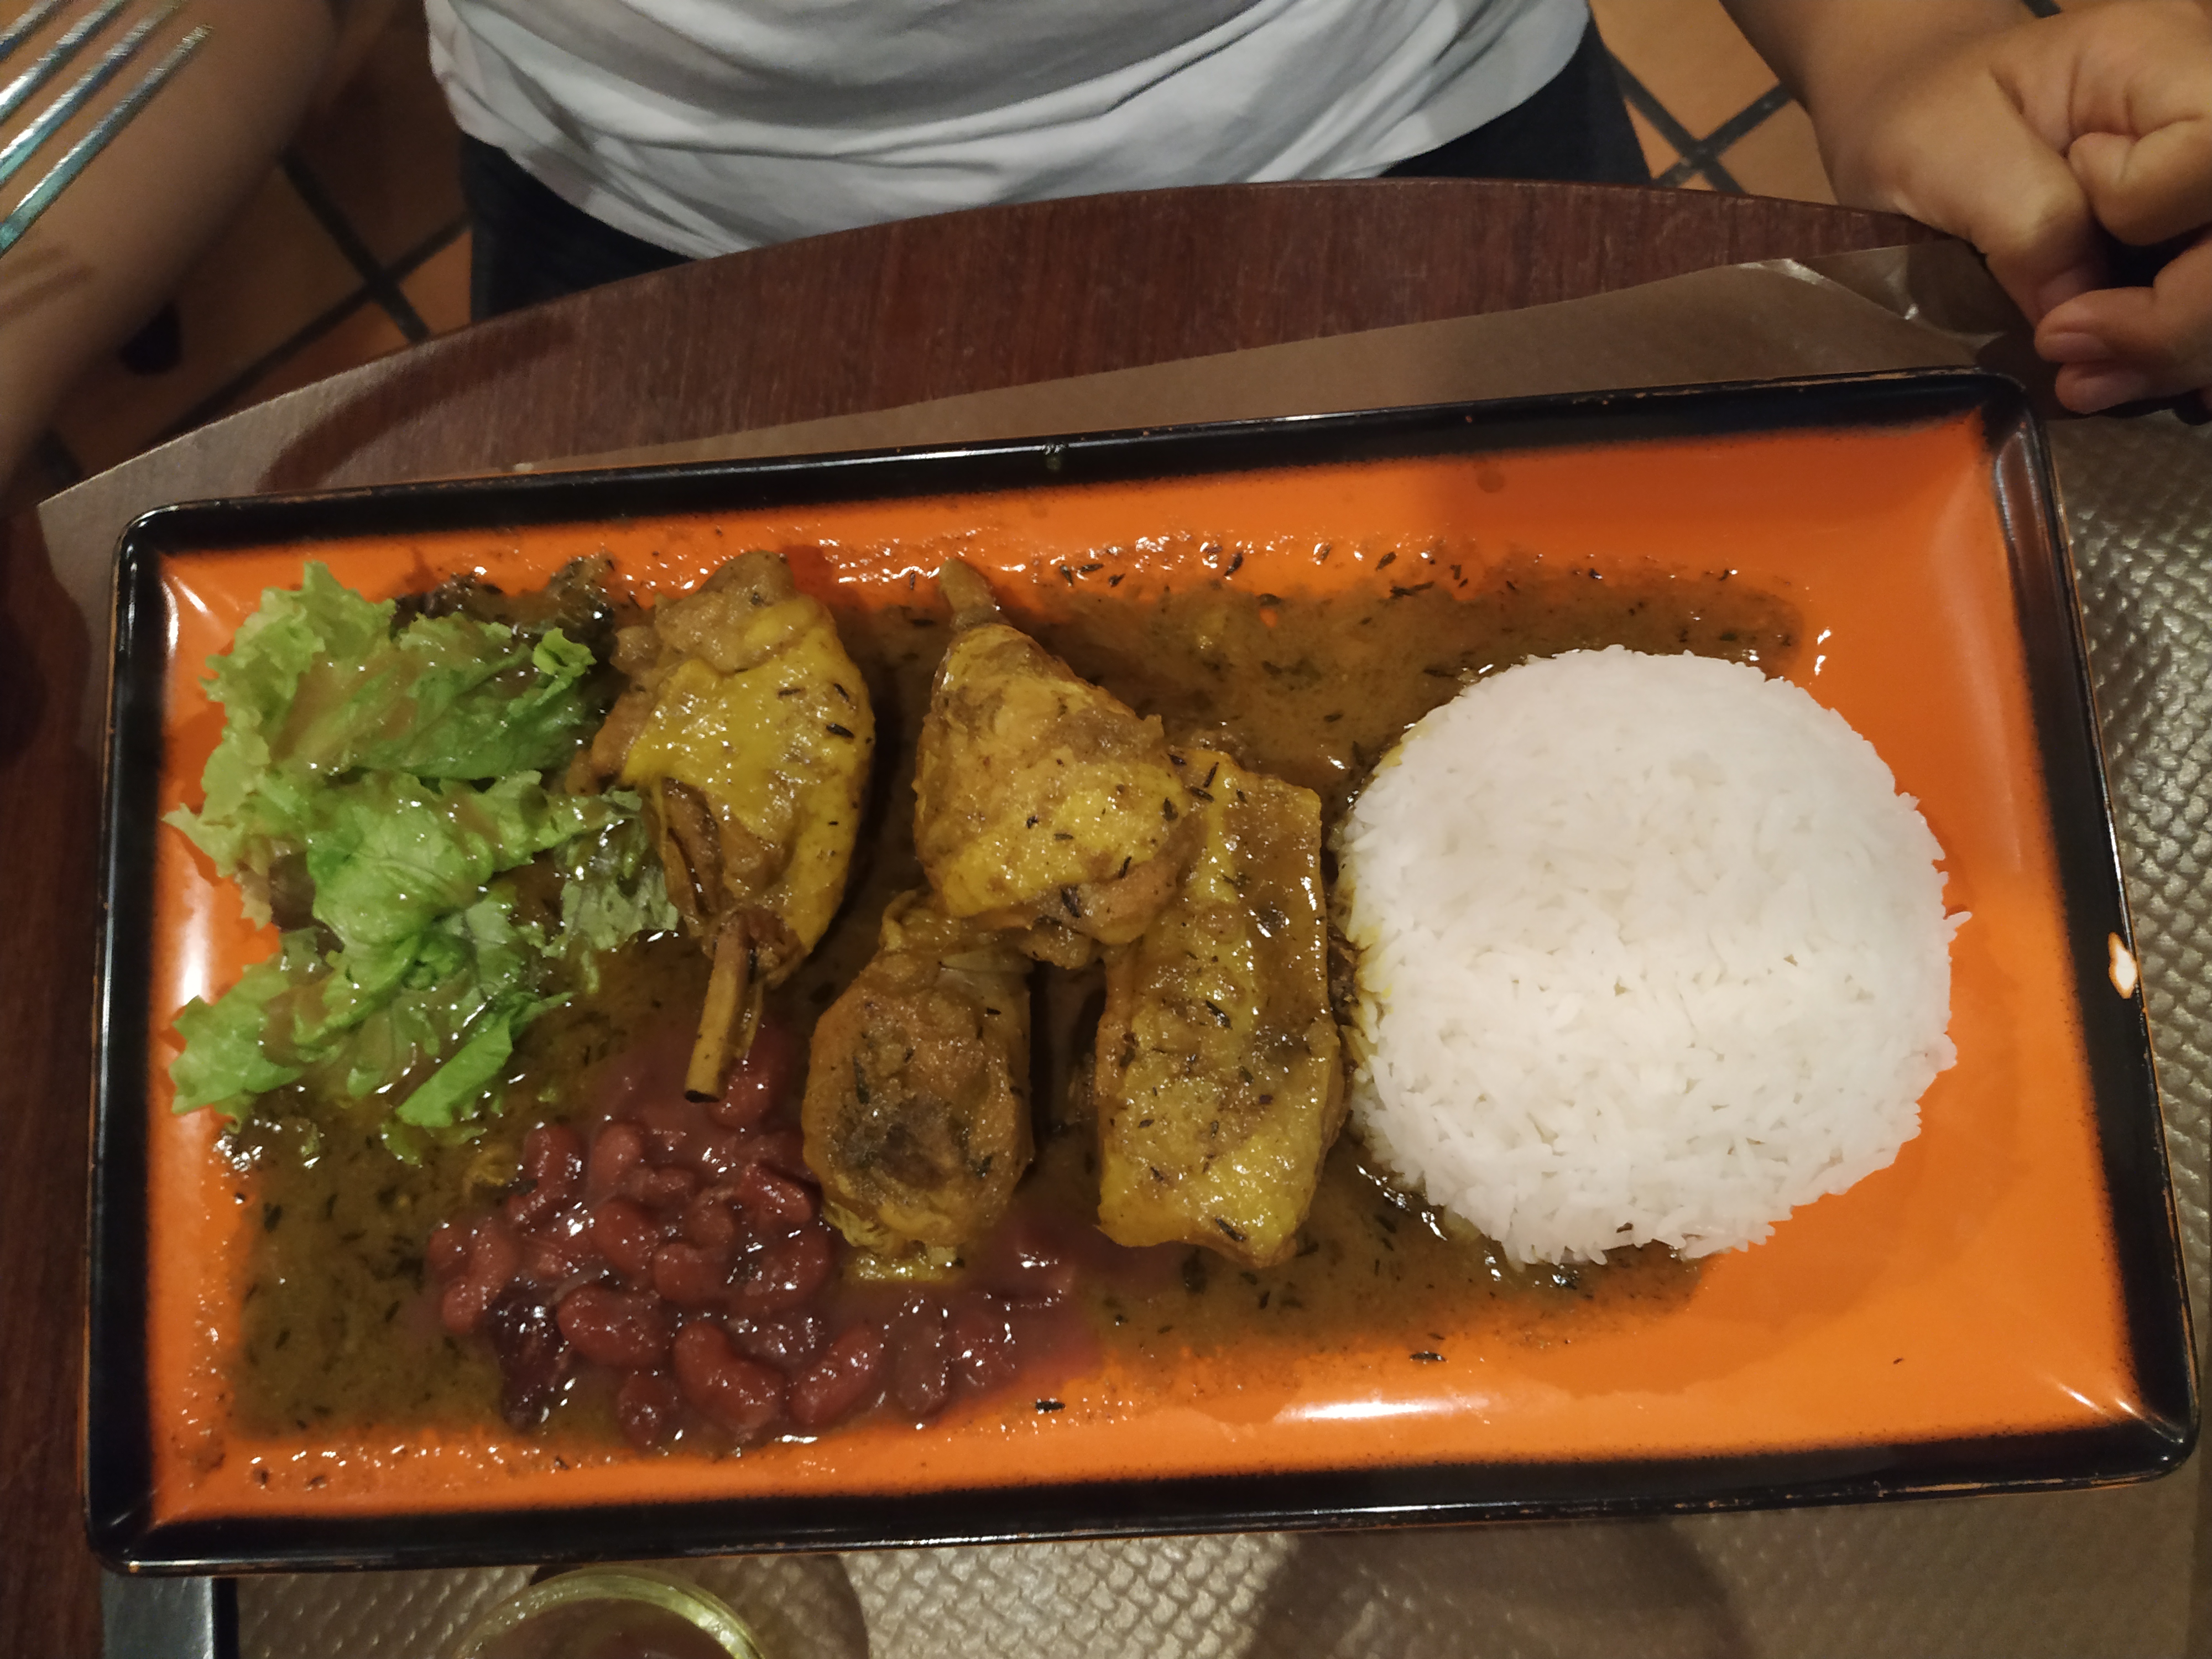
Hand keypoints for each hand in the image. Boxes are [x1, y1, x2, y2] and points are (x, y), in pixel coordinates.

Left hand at [1749, 0, 2211, 414]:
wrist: (1917, 124)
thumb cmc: (1921, 120)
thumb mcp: (1938, 151)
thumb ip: (2023, 218)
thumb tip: (2077, 310)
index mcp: (2151, 59)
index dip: (2144, 210)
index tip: (2045, 236)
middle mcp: (2203, 107)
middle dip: (2178, 315)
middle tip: (2072, 359)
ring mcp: (2203, 182)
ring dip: (2176, 349)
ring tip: (2083, 381)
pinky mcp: (2191, 236)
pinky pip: (2208, 310)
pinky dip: (2178, 356)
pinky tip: (2119, 378)